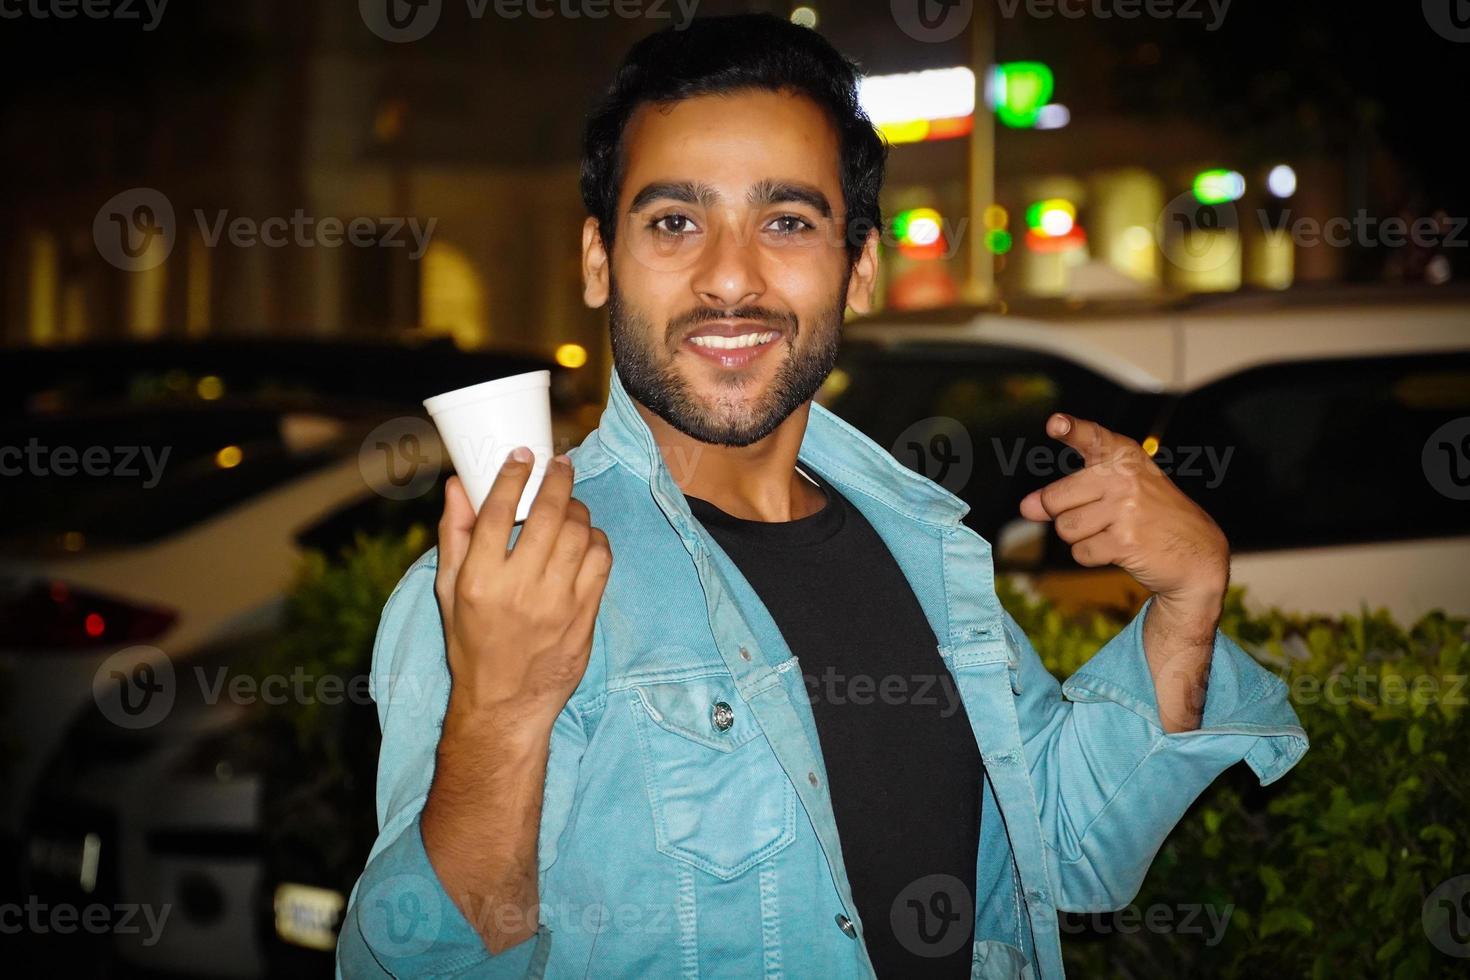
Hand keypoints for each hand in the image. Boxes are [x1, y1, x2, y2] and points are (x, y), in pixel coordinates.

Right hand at [434, 450, 611, 732]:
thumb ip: (454, 535)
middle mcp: (518, 589)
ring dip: (577, 509)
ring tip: (570, 505)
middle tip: (560, 465)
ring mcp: (556, 604)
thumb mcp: (448, 591)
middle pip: (546, 514)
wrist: (505, 703)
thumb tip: (455, 485)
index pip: (497, 511)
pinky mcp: (584, 617)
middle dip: (556, 480)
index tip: (523, 456)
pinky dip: (597, 541)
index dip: (513, 475)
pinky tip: (586, 538)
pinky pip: (600, 561)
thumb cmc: (472, 644)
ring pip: (578, 534)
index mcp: (478, 580)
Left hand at [1018, 414, 1228, 626]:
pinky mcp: (1125, 541)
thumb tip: (1026, 507)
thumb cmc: (1150, 518)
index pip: (1093, 437)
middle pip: (1055, 499)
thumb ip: (1069, 493)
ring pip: (1065, 528)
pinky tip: (1120, 550)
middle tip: (1100, 518)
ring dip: (1082, 538)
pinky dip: (1093, 557)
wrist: (1197, 554)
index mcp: (1125, 457)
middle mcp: (1125, 477)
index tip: (1055, 423)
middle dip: (1066, 515)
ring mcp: (1126, 508)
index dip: (1071, 429)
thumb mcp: (1116, 492)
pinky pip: (1080, 553)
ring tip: (1114, 533)